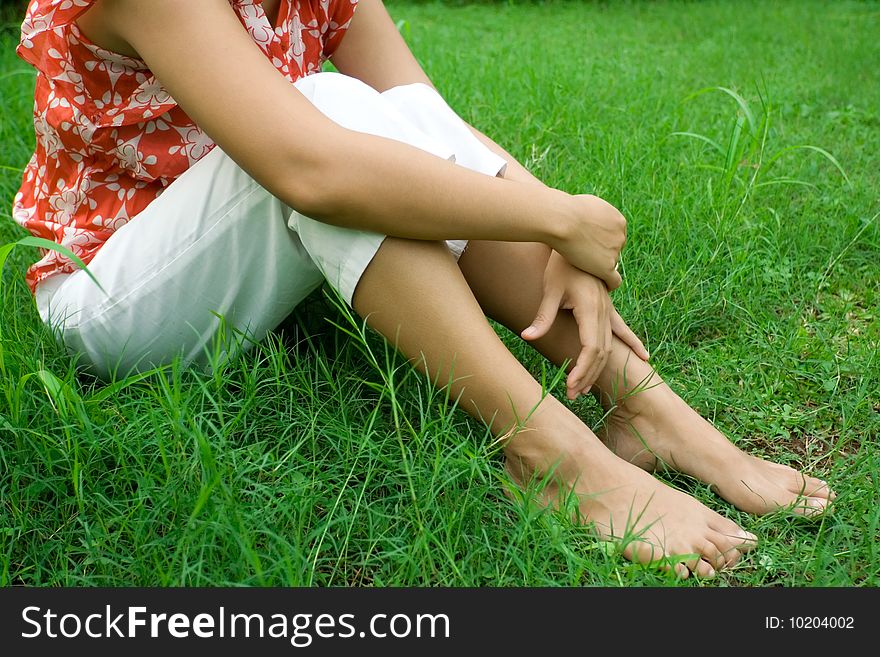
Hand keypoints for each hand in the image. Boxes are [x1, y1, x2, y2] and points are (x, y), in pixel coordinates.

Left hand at [521, 251, 648, 398]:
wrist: (576, 239)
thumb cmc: (560, 265)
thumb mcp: (550, 290)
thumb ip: (542, 316)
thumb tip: (528, 336)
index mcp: (592, 309)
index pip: (591, 348)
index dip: (583, 369)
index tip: (572, 385)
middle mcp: (605, 311)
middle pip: (601, 353)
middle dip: (588, 375)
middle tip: (574, 394)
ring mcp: (609, 310)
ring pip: (610, 346)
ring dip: (600, 368)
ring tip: (586, 387)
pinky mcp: (609, 307)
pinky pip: (623, 330)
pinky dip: (632, 345)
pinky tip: (644, 358)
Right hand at [549, 194, 626, 289]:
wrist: (561, 220)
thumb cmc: (565, 210)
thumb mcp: (585, 205)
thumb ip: (593, 214)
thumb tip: (587, 217)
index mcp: (618, 220)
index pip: (614, 235)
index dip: (601, 241)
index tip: (590, 246)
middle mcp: (620, 236)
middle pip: (613, 250)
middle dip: (602, 254)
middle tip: (585, 258)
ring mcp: (614, 252)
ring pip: (610, 264)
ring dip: (600, 267)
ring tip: (584, 269)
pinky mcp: (606, 267)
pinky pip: (614, 281)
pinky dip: (609, 284)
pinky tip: (602, 287)